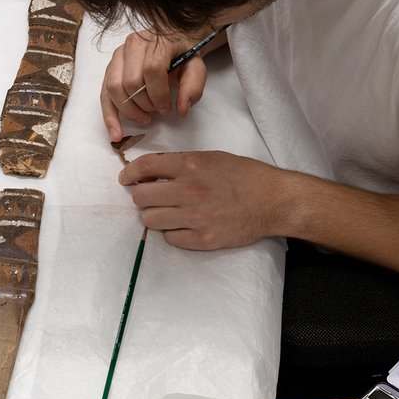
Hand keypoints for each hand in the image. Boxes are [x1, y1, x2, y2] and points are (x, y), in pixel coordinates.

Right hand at [101, 31, 207, 141]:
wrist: (172, 43)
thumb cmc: (183, 56)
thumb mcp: (196, 68)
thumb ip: (193, 87)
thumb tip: (181, 110)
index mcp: (156, 40)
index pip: (151, 69)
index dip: (158, 94)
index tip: (167, 108)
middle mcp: (132, 44)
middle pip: (130, 81)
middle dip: (145, 104)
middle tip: (157, 112)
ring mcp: (118, 56)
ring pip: (113, 88)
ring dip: (129, 111)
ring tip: (144, 119)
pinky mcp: (110, 69)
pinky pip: (104, 94)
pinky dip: (109, 117)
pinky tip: (115, 135)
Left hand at [118, 150, 290, 249]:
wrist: (273, 201)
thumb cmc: (244, 175)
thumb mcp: (211, 158)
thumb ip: (181, 163)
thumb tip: (151, 172)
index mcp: (190, 166)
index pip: (144, 167)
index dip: (129, 173)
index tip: (125, 179)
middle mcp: (189, 191)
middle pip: (141, 198)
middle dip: (141, 196)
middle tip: (150, 197)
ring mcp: (195, 218)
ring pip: (150, 220)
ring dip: (154, 215)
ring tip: (166, 212)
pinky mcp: (203, 240)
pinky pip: (170, 239)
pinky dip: (172, 232)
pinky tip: (183, 225)